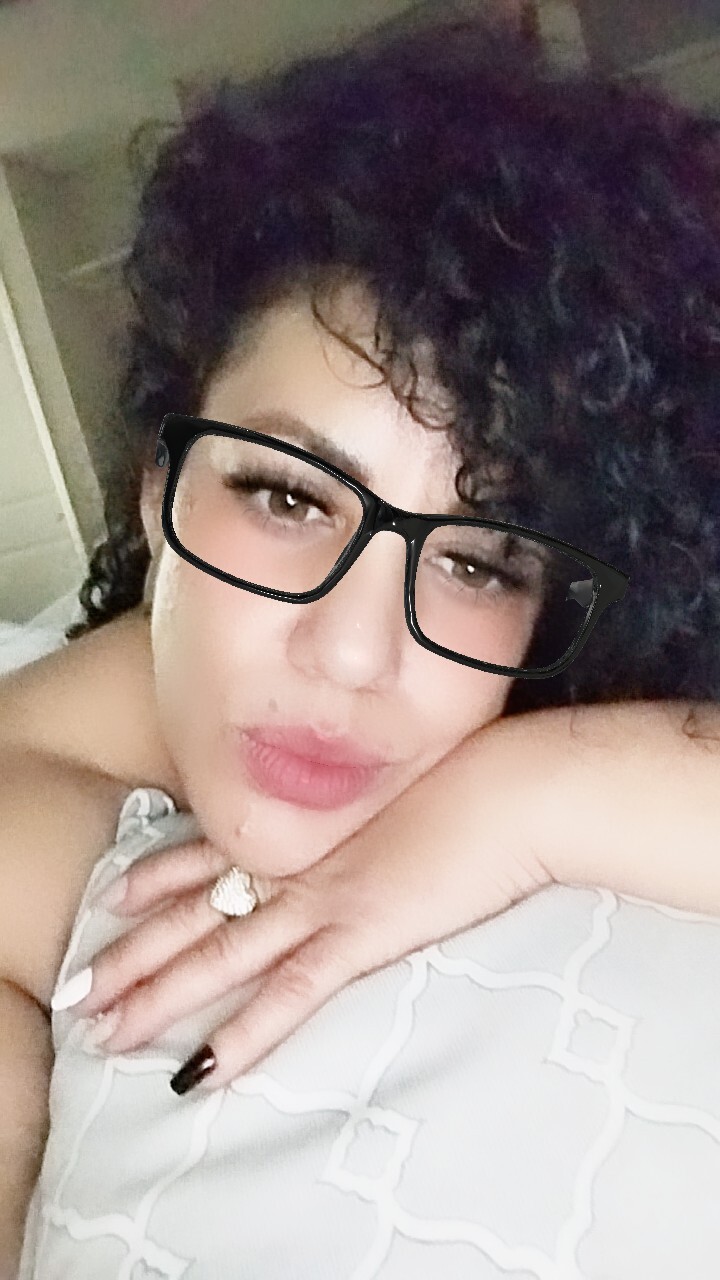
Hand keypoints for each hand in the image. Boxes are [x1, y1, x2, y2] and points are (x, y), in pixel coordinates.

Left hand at [65, 713, 558, 1092]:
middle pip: (197, 910)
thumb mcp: (409, 788)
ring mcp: (326, 897)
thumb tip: (367, 826)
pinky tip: (204, 1069)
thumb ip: (370, 812)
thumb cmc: (480, 780)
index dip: (159, 875)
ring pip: (221, 954)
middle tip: (85, 984)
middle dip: (136, 951)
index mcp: (313, 827)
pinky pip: (289, 994)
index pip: (215, 854)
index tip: (116, 892)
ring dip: (159, 994)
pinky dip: (243, 1034)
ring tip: (107, 1029)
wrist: (519, 787)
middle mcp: (303, 862)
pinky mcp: (362, 933)